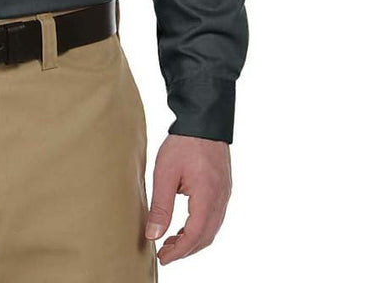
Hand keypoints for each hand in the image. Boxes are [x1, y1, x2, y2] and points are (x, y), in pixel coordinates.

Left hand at [144, 133, 231, 264]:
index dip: (178, 251)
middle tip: (164, 253)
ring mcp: (224, 195)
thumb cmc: (183, 144)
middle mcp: (220, 199)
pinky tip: (184, 226)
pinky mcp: (223, 189)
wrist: (203, 120)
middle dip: (185, 250)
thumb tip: (153, 235)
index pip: (194, 235)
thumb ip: (160, 206)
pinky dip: (200, 228)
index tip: (162, 257)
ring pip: (211, 229)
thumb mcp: (165, 173)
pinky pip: (214, 217)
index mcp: (207, 197)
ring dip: (193, 240)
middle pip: (205, 237)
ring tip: (171, 242)